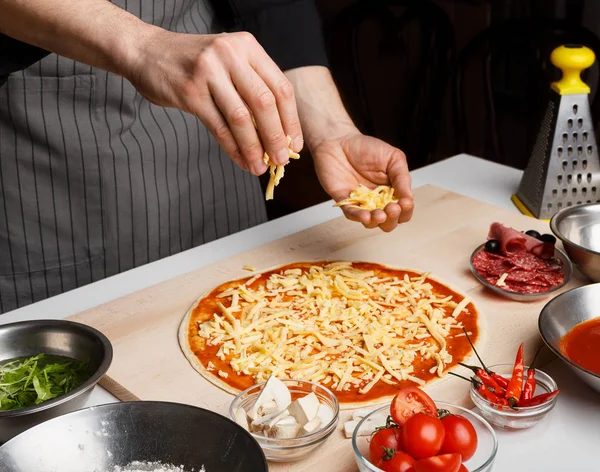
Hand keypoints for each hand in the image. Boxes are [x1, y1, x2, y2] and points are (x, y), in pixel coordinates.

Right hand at [128, 30, 302, 174]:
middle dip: (276, 137)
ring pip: (241, 118)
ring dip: (254, 148)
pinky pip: (218, 126)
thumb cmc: (194, 62)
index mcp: (247, 47)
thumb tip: (277, 132)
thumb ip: (252, 87)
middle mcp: (230, 55)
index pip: (280, 87)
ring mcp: (209, 72)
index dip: (291, 120)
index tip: (294, 144)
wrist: (147, 51)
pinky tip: (241, 160)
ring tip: (260, 166)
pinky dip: (233, 148)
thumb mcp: (229, 61)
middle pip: (264, 103)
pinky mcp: (190, 92)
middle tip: (282, 160)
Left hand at [312, 131, 413, 231]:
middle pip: (389, 222)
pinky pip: (351, 214)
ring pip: (371, 223)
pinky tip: (365, 216)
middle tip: (392, 208)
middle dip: (393, 219)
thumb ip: (402, 177)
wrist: (339, 141)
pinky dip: (359, 217)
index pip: (403, 210)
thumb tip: (409, 199)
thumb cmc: (367, 148)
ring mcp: (361, 203)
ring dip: (377, 222)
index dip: (406, 211)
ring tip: (380, 215)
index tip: (404, 203)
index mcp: (392, 192)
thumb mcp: (393, 158)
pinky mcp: (344, 201)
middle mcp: (377, 201)